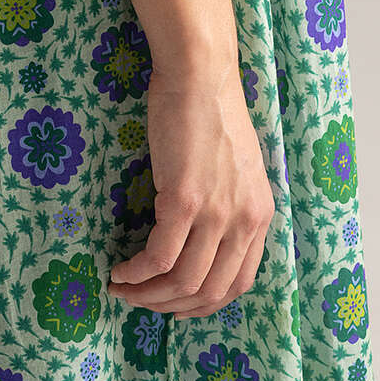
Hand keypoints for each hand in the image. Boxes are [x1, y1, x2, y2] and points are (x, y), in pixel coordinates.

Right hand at [106, 60, 275, 318]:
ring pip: (183, 280)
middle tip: (141, 301)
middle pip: (209, 291)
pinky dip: (137, 272)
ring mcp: (216, 214)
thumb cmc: (212, 109)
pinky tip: (120, 270)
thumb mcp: (238, 167)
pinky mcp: (184, 201)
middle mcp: (244, 223)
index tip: (175, 305)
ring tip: (123, 289)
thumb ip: (231, 202)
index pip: (239, 284)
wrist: (201, 74)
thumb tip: (208, 231)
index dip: (204, 303)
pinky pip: (159, 256)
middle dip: (170, 305)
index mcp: (260, 216)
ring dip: (149, 295)